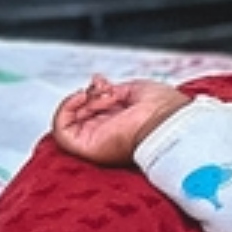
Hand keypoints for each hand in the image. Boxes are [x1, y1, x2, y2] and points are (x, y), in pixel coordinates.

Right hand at [51, 77, 187, 165]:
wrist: (170, 120)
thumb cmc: (164, 108)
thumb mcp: (134, 90)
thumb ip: (111, 90)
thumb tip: (95, 84)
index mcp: (118, 123)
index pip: (91, 109)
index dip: (92, 93)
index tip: (102, 84)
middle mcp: (105, 134)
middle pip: (79, 113)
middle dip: (90, 95)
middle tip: (106, 89)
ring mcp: (95, 142)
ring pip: (68, 121)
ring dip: (81, 101)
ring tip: (99, 95)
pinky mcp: (88, 148)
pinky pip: (61, 132)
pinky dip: (64, 111)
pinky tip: (82, 97)